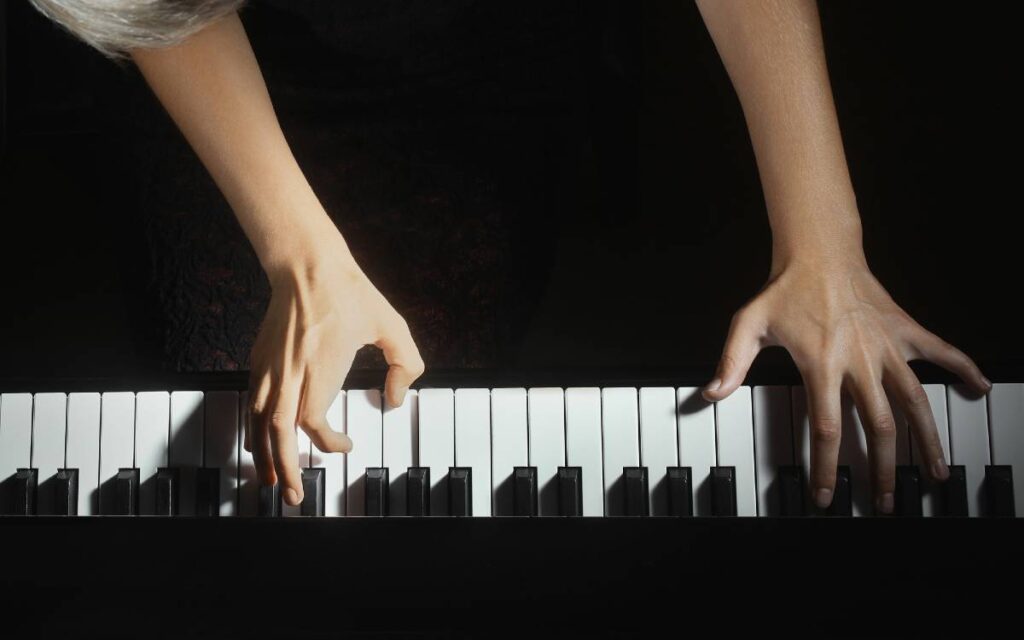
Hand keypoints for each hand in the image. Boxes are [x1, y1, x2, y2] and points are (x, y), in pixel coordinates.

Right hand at [245, 241, 424, 505]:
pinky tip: (258, 442)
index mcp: (320, 372)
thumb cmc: (349, 294)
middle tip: (293, 498)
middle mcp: (288, 376)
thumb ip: (406, 365)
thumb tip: (396, 400)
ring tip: (270, 481)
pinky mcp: (258, 360)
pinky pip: (249, 405)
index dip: (332, 443)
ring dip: (263, 457)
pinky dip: (252, 430)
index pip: (317, 426)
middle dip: (285, 471)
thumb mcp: (392, 326)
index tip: (347, 444)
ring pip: (257, 425)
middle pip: (278, 436)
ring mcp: (268, 369)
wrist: (306, 265)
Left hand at [701, 255, 989, 513]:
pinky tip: (980, 387)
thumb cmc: (785, 289)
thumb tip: (712, 393)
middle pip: (877, 426)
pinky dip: (963, 367)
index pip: (827, 428)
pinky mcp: (904, 329)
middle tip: (884, 500)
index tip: (826, 493)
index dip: (826, 465)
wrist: (819, 251)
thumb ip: (731, 362)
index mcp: (822, 364)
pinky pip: (940, 350)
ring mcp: (886, 346)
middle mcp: (859, 360)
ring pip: (915, 400)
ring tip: (936, 470)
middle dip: (881, 468)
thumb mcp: (748, 324)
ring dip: (927, 438)